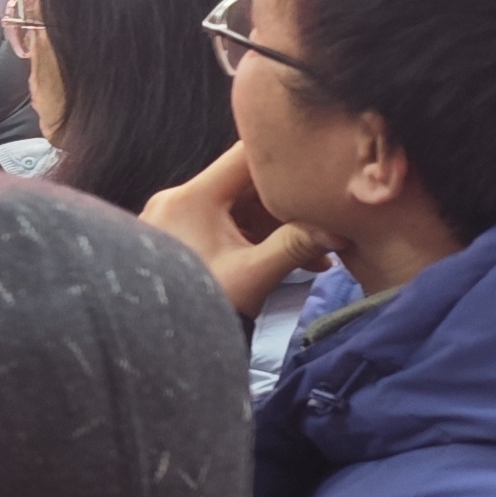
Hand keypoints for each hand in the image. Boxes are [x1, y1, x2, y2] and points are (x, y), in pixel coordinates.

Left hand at [142, 145, 321, 321]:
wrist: (156, 341)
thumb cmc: (202, 307)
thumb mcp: (255, 276)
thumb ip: (296, 246)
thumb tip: (339, 231)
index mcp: (192, 198)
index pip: (245, 155)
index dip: (284, 160)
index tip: (316, 168)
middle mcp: (178, 199)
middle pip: (244, 184)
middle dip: (287, 204)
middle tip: (325, 222)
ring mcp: (174, 217)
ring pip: (237, 208)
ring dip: (276, 227)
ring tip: (316, 257)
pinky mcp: (178, 235)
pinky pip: (222, 226)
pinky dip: (253, 239)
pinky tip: (290, 262)